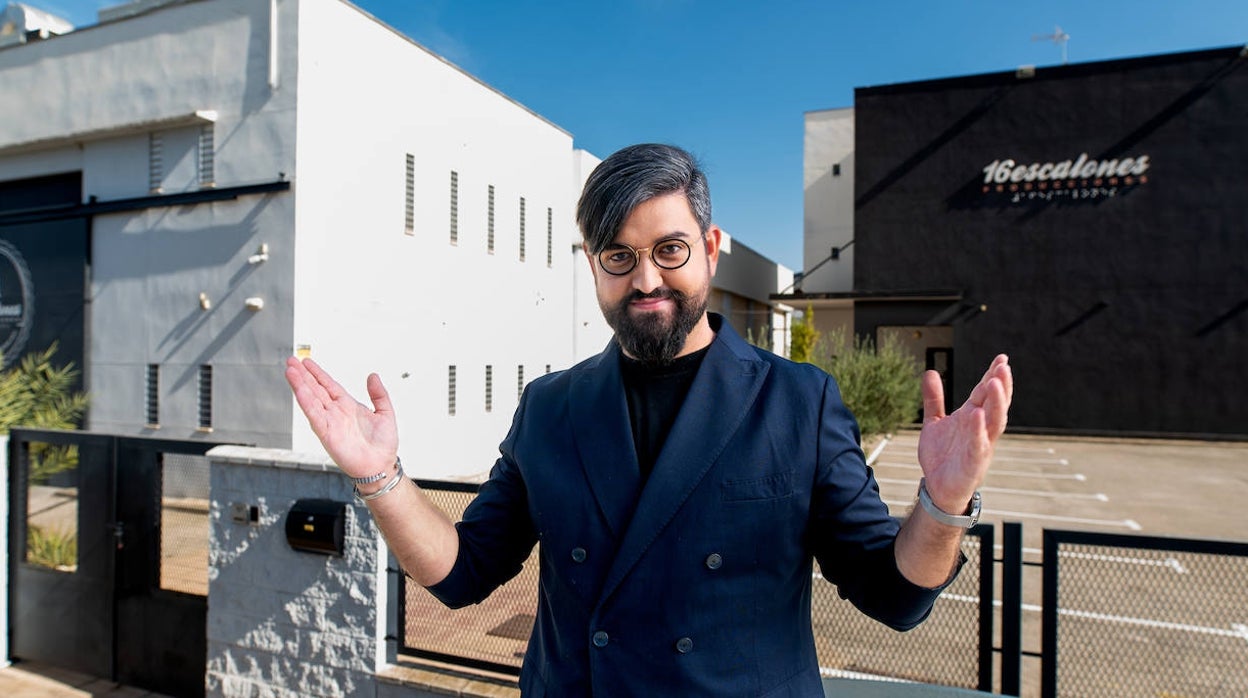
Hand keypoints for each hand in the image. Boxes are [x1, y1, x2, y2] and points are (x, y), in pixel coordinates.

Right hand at [284, 356, 397, 479]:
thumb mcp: (386, 413)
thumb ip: (379, 394)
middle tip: (291, 360)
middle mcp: (336, 412)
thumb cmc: (383, 445)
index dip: (317, 373)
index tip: (306, 362)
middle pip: (315, 389)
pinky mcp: (327, 433)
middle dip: (303, 375)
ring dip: (300, 385)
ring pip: (311, 399)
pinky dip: (306, 402)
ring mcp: (330, 422)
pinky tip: (299, 390)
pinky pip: (314, 415)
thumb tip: (373, 375)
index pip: (328, 385)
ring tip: (290, 370)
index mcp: (348, 406)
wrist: (381, 466)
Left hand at [916, 354, 1012, 512]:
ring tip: (994, 383)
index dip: (993, 376)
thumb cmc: (942, 455)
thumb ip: (934, 399)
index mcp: (973, 417)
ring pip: (995, 422)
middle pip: (996, 404)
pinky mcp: (974, 464)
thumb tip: (931, 372)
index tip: (1002, 358)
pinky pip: (978, 445)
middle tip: (1003, 366)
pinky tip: (977, 415)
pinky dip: (978, 431)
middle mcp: (981, 429)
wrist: (936, 487)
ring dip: (996, 403)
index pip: (986, 393)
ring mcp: (980, 446)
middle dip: (1001, 386)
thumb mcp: (934, 422)